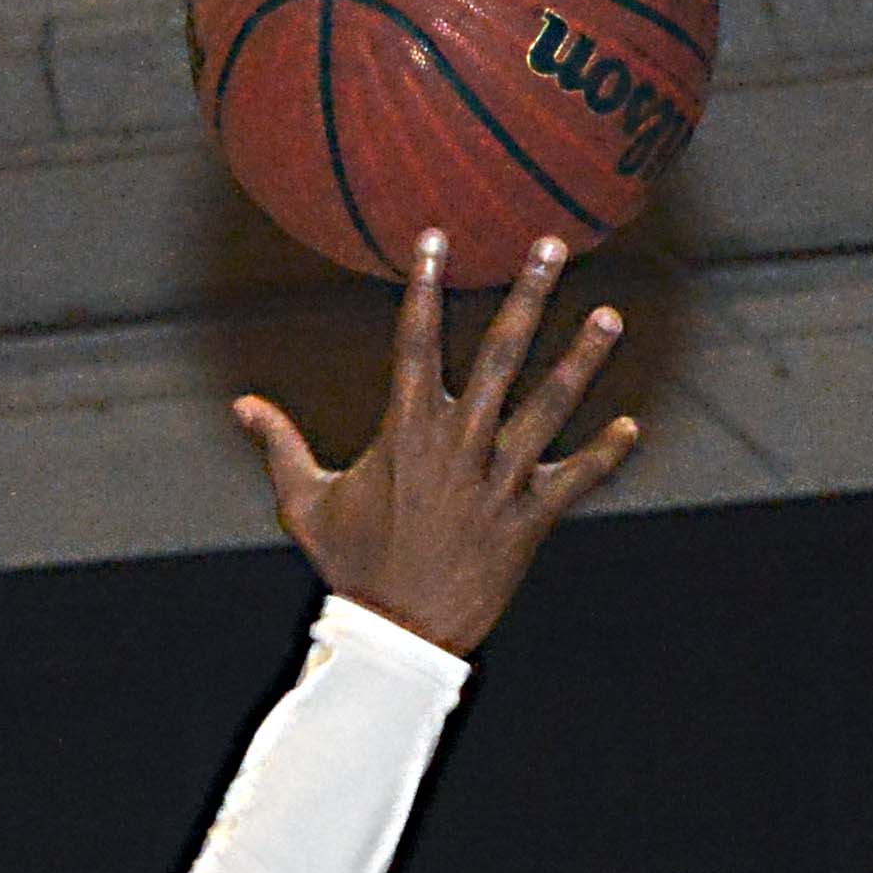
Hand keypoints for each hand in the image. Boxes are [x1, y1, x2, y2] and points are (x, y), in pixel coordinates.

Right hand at [230, 235, 644, 658]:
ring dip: (580, 362)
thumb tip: (241, 404)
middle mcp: (457, 446)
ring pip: (547, 409)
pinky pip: (576, 482)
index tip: (437, 237)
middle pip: (499, 356)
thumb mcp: (305, 504)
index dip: (426, 286)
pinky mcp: (528, 522)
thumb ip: (279, 445)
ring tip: (609, 316)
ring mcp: (498, 482)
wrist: (396, 636)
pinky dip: (605, 457)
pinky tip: (632, 427)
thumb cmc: (351, 567)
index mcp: (405, 432)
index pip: (414, 341)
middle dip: (527, 297)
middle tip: (551, 245)